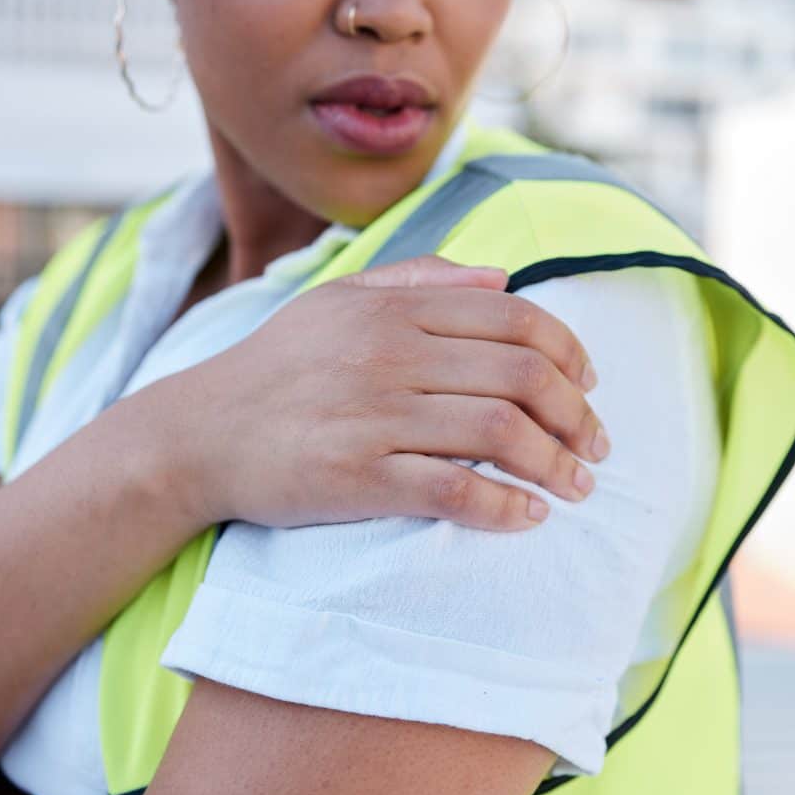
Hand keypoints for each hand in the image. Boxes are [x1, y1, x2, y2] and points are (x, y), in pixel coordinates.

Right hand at [154, 257, 608, 531]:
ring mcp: (373, 414)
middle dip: (578, 415)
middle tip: (598, 448)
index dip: (570, 353)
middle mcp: (389, 353)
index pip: (514, 319)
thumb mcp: (340, 300)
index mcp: (394, 308)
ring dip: (555, 464)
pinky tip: (527, 517)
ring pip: (498, 431)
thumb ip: (422, 279)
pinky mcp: (357, 476)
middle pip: (521, 376)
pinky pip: (451, 489)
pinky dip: (503, 505)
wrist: (196, 433)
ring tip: (577, 487)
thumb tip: (504, 276)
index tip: (591, 386)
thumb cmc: (278, 367)